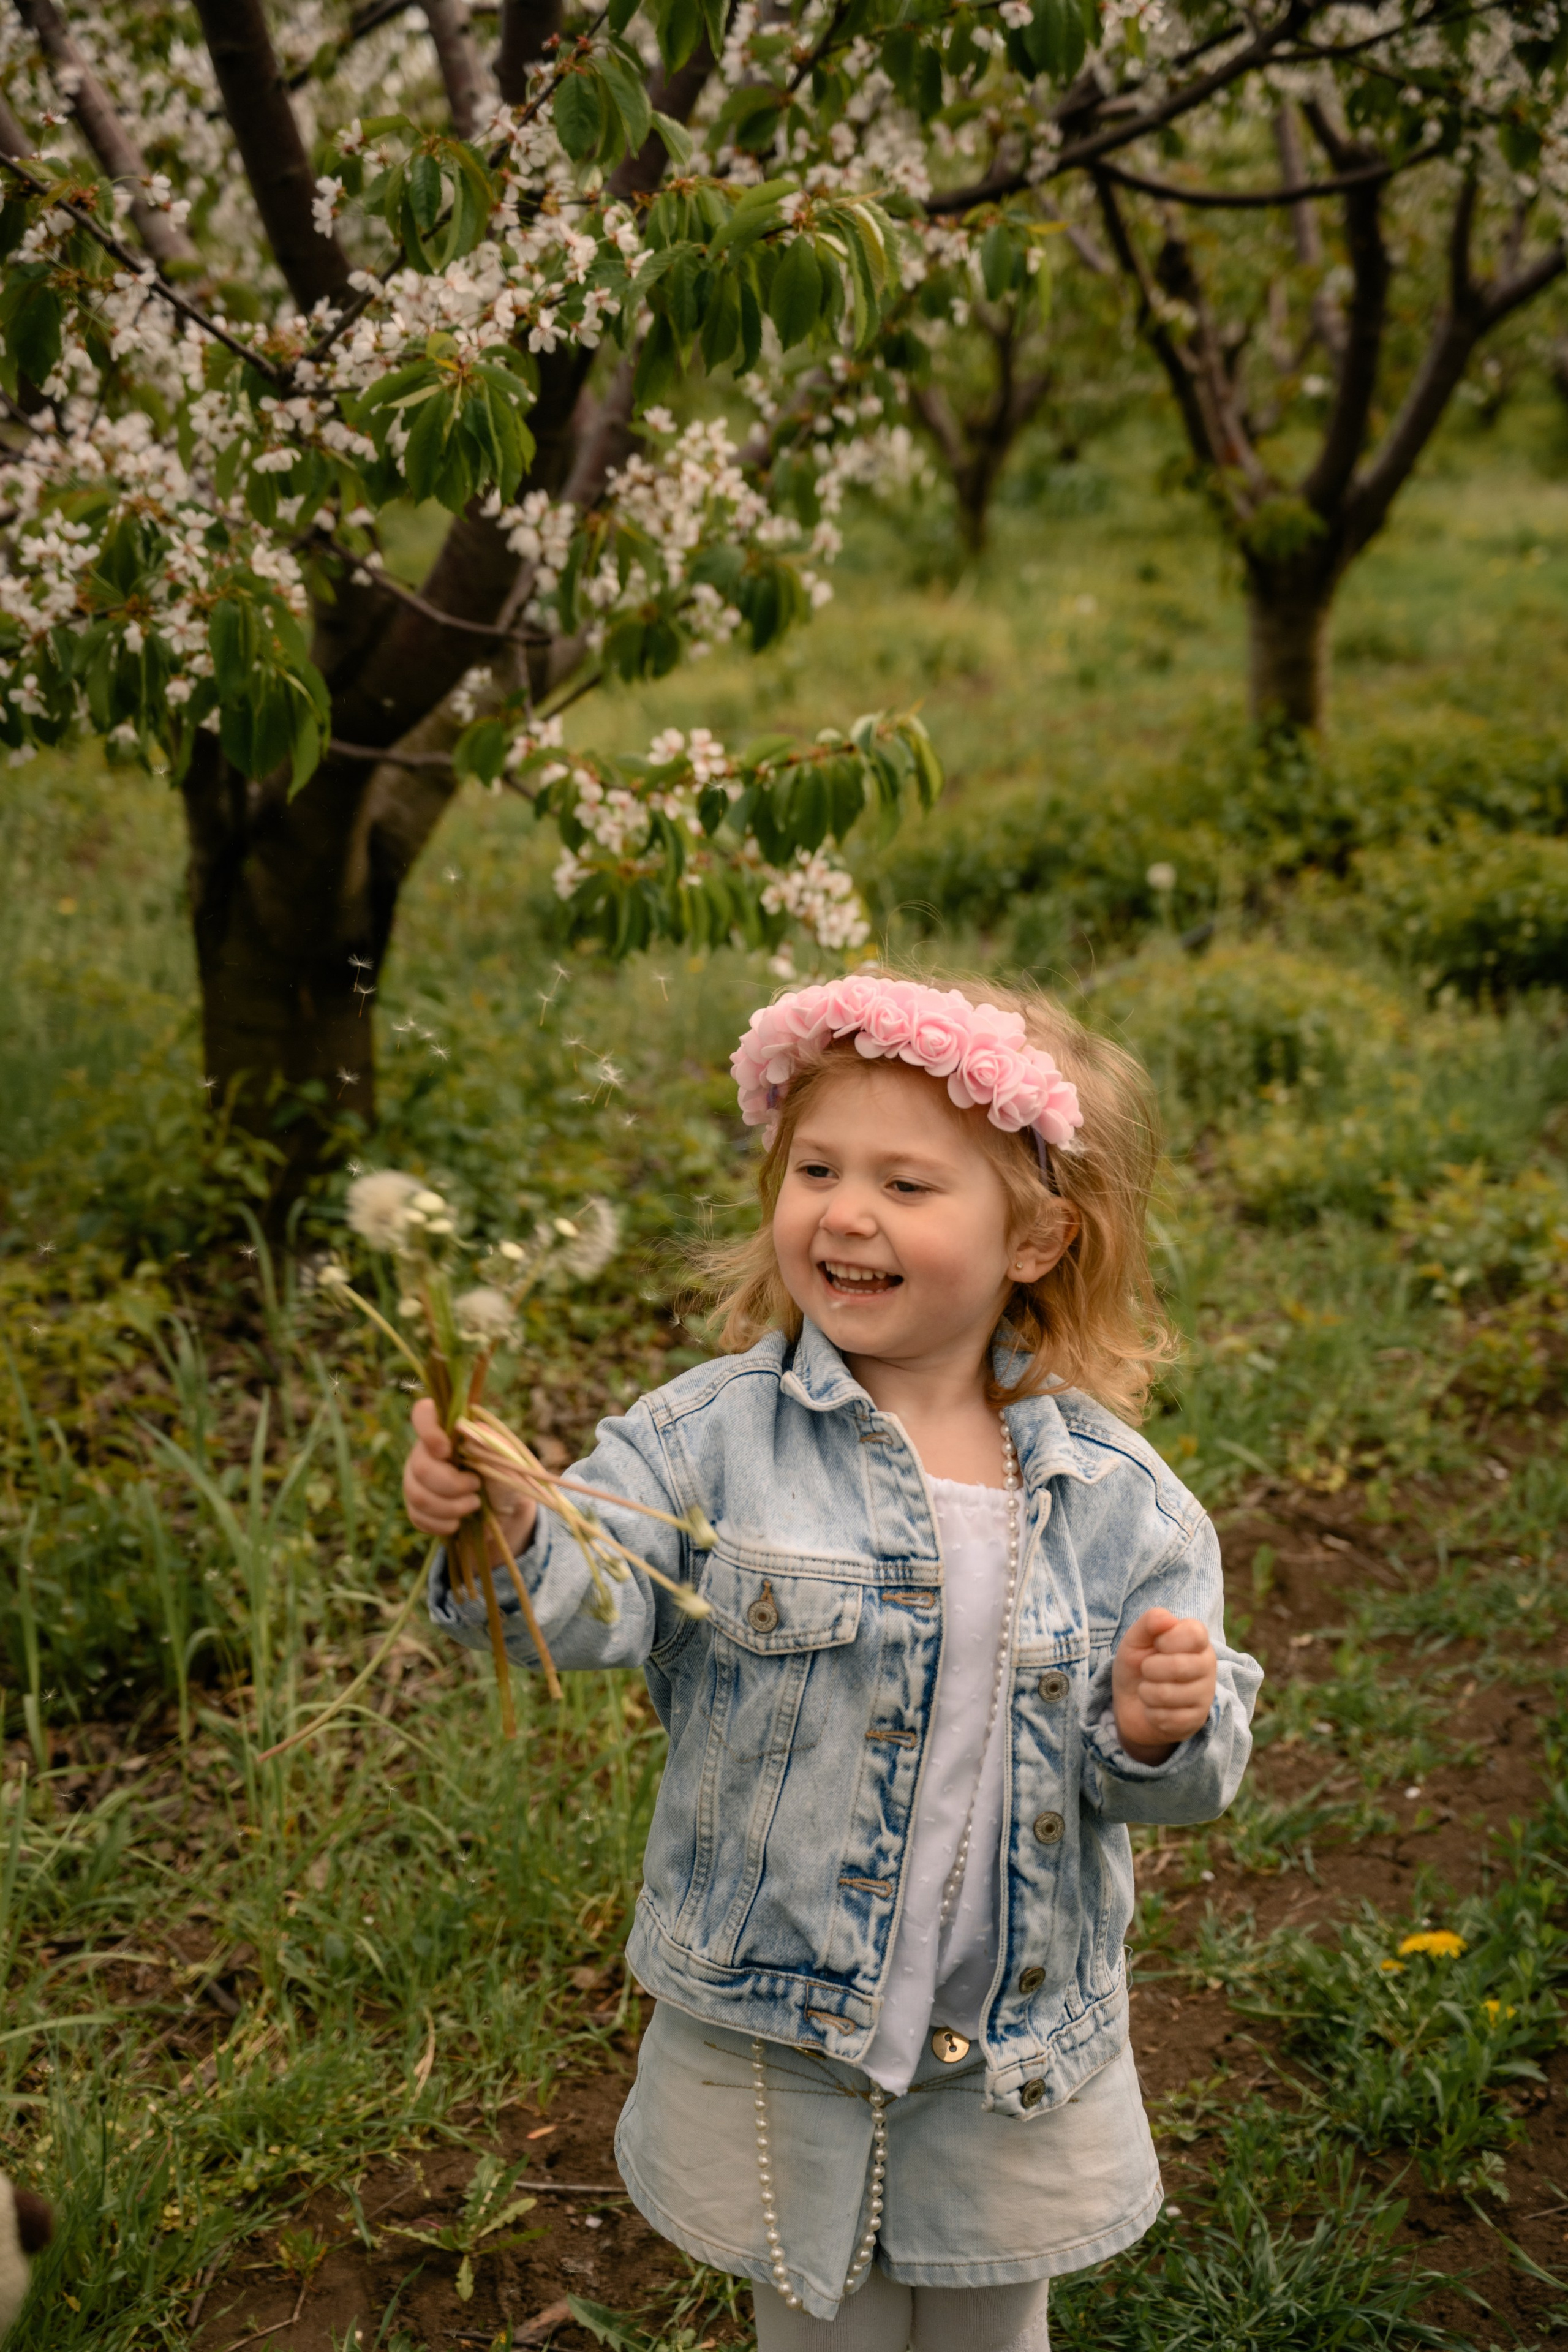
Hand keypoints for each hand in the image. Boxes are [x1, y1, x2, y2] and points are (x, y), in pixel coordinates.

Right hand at [403, 1398, 537, 1554]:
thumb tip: (465, 1430)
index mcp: (449, 1431)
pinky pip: (417, 1517)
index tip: (446, 1450)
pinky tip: (458, 1522)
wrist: (506, 1513)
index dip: (427, 1429)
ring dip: (450, 1507)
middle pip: (420, 1467)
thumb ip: (489, 1444)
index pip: (423, 1413)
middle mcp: (426, 1452)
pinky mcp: (416, 1507)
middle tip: (475, 1487)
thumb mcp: (509, 1460)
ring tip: (473, 1505)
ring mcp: (417, 1479)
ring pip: (417, 1495)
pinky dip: (442, 1524)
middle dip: (451, 1485)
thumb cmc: (507, 1478)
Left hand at [1111, 1609, 1216, 1763]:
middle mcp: (1208, 1665)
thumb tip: (1166, 1618)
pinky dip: (1152, 1713)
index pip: (1194, 1634)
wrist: (1132, 1702)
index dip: (1168, 1639)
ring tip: (1148, 1688)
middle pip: (1179, 1666)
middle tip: (1147, 1669)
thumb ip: (1149, 1623)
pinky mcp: (1197, 1720)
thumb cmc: (1139, 1663)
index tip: (1158, 1644)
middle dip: (1150, 1668)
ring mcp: (1205, 1694)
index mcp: (1198, 1640)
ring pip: (1169, 1695)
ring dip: (1147, 1692)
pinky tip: (1155, 1708)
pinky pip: (1168, 1718)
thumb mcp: (1136, 1639)